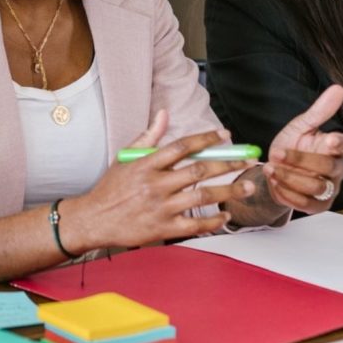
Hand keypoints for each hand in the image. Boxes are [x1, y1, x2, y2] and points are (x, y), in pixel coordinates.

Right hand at [63, 110, 256, 249]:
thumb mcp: (125, 157)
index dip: (206, 139)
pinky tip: (225, 215)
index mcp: (147, 163)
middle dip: (228, 164)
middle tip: (249, 161)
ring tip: (248, 187)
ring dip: (228, 191)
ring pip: (202, 196)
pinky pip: (194, 224)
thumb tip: (165, 114)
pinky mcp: (162, 228)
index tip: (226, 136)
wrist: (93, 220)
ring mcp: (160, 207)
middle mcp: (156, 184)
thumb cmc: (111, 188)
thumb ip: (148, 136)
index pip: (182, 146)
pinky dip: (213, 221)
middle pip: (199, 170)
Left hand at [264, 85, 342, 213]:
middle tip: (277, 152)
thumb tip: (338, 88)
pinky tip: (274, 182)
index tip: (330, 139)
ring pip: (316, 187)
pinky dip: (288, 193)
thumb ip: (320, 110)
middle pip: (329, 167)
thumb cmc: (293, 144)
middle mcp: (337, 169)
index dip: (341, 143)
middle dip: (300, 160)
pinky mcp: (318, 205)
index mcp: (336, 148)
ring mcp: (329, 189)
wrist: (275, 169)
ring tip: (270, 168)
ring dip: (290, 177)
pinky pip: (307, 204)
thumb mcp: (301, 125)